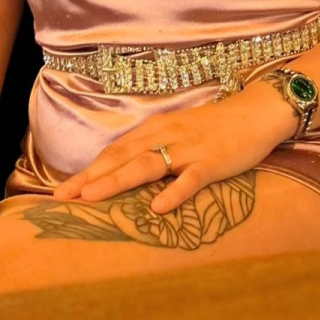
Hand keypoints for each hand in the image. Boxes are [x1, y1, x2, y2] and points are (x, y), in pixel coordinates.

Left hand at [52, 90, 288, 213]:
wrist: (257, 112)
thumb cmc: (216, 126)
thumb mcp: (179, 132)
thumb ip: (155, 148)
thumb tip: (126, 172)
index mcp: (156, 129)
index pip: (114, 150)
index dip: (88, 170)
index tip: (62, 189)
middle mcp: (166, 136)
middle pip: (121, 157)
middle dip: (90, 177)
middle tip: (62, 197)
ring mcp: (188, 149)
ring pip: (146, 165)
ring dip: (117, 180)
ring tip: (92, 197)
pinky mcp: (212, 162)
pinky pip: (190, 178)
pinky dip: (173, 192)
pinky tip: (157, 207)